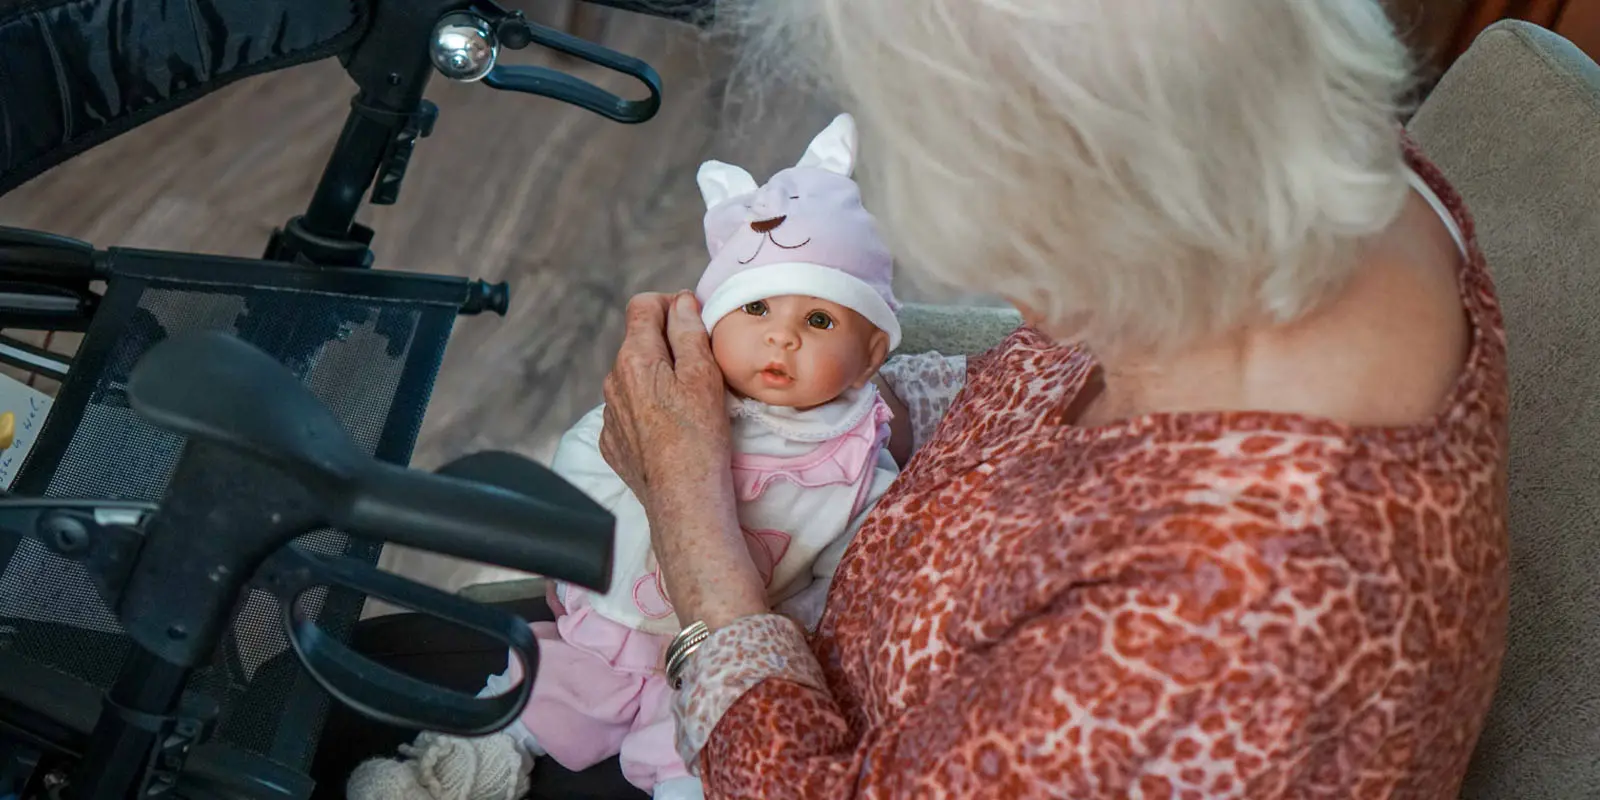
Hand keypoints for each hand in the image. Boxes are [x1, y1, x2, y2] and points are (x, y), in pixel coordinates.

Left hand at [598, 292, 767, 628]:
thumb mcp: (704, 375)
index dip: (671, 305)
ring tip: (689, 402)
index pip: (642, 305)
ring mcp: (609, 413)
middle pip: (638, 341)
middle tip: (702, 364)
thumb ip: (688, 331)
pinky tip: (672, 429)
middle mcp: (613, 380)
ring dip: (658, 377)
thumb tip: (680, 302)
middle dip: (667, 343)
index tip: (695, 321)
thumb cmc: (700, 436)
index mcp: (634, 356)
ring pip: (634, 377)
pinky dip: (650, 410)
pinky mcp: (612, 442)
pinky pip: (630, 411)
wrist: (683, 501)